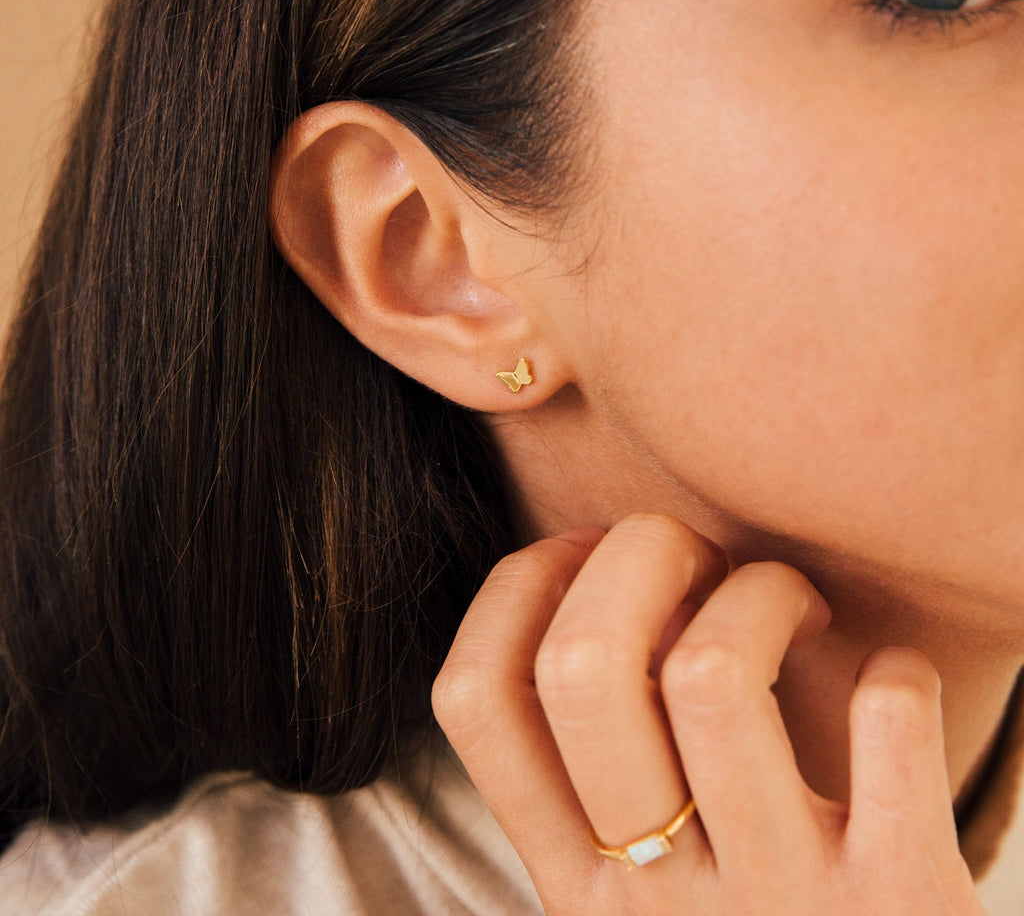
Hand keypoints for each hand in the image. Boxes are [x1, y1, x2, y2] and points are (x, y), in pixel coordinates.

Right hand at [433, 514, 986, 914]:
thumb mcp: (645, 885)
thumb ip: (610, 763)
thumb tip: (608, 567)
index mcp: (575, 883)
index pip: (475, 700)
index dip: (519, 586)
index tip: (587, 555)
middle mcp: (652, 894)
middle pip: (581, 662)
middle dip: (640, 551)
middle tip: (701, 558)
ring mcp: (775, 898)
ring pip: (712, 671)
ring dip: (762, 591)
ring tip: (795, 607)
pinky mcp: (901, 897)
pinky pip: (885, 725)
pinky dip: (894, 671)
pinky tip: (890, 678)